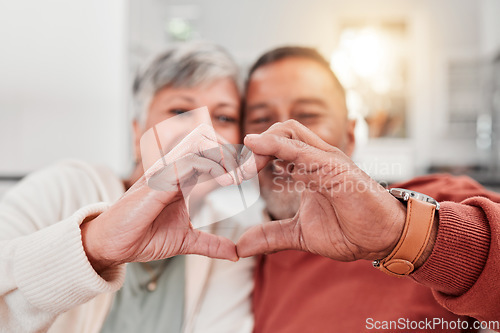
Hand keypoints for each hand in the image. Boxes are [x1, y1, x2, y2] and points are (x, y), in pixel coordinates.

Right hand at [81, 124, 240, 272]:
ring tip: (241, 174)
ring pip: (200, 145)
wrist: (113, 246)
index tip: (258, 167)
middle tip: (252, 168)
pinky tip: (226, 179)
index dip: (236, 159)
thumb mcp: (186, 242)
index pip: (212, 159)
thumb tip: (235, 253)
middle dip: (233, 151)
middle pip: (208, 142)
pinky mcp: (159, 180)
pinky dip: (211, 166)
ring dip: (225, 155)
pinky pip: (188, 161)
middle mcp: (175, 170)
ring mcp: (166, 172)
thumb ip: (210, 244)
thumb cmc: (143, 236)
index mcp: (183, 179)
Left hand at [237, 120, 406, 261]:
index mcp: (307, 168)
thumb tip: (240, 245)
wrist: (383, 239)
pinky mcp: (335, 167)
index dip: (252, 155)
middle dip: (253, 146)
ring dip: (260, 144)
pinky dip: (276, 146)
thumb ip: (271, 235)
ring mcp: (326, 160)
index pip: (275, 147)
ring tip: (242, 166)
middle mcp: (316, 158)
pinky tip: (255, 147)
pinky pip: (301, 150)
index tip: (233, 175)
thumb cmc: (349, 231)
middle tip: (236, 170)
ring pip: (287, 132)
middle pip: (279, 131)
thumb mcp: (300, 234)